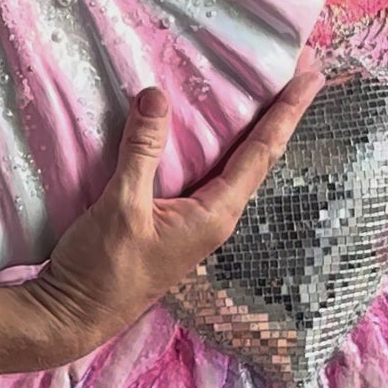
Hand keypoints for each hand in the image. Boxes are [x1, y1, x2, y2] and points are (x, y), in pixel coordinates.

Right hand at [31, 61, 326, 357]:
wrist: (75, 315)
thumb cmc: (103, 268)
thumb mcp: (121, 205)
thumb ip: (142, 151)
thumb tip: (156, 95)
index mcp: (215, 214)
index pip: (262, 152)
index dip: (287, 112)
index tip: (313, 76)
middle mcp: (216, 217)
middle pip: (259, 156)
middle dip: (280, 114)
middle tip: (301, 72)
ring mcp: (196, 221)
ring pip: (234, 165)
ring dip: (252, 128)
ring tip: (268, 93)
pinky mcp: (174, 221)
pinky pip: (207, 173)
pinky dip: (216, 144)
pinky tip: (210, 131)